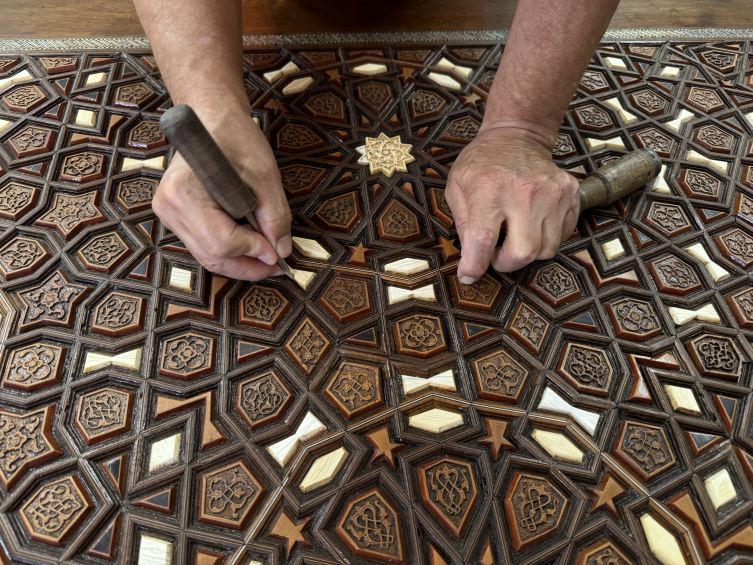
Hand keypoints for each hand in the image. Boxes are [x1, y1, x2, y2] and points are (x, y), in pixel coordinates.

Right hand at [152, 101, 291, 279]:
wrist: (212, 117)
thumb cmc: (235, 136)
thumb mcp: (265, 176)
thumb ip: (274, 217)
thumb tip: (280, 251)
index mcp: (184, 193)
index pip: (221, 242)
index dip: (253, 252)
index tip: (277, 254)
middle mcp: (169, 207)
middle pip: (211, 255)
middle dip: (246, 265)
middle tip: (274, 265)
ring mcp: (168, 213)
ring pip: (206, 255)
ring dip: (238, 261)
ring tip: (265, 255)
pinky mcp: (175, 216)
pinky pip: (203, 244)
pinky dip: (228, 249)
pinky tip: (249, 244)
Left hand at [444, 126, 579, 282]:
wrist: (517, 136)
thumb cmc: (482, 163)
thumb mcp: (457, 187)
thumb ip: (462, 223)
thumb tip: (471, 257)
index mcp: (489, 188)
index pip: (483, 239)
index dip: (475, 265)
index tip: (469, 275)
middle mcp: (524, 190)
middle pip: (522, 252)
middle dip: (506, 264)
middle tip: (495, 254)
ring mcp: (552, 192)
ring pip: (546, 249)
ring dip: (527, 253)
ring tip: (513, 236)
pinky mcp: (570, 194)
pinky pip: (562, 235)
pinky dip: (545, 239)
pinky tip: (531, 225)